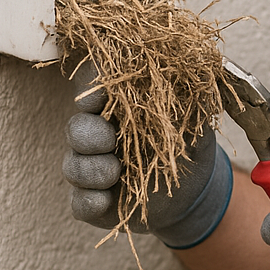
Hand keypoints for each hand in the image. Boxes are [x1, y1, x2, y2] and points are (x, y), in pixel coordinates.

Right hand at [61, 64, 232, 248]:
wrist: (196, 190)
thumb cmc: (190, 142)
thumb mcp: (196, 115)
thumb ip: (188, 92)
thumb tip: (182, 66)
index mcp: (120, 107)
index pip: (94, 85)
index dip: (90, 86)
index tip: (98, 97)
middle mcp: (99, 134)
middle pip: (75, 127)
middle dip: (89, 134)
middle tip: (111, 141)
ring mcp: (93, 168)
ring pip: (73, 166)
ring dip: (92, 170)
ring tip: (117, 174)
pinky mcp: (93, 201)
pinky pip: (78, 202)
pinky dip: (89, 201)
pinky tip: (106, 200)